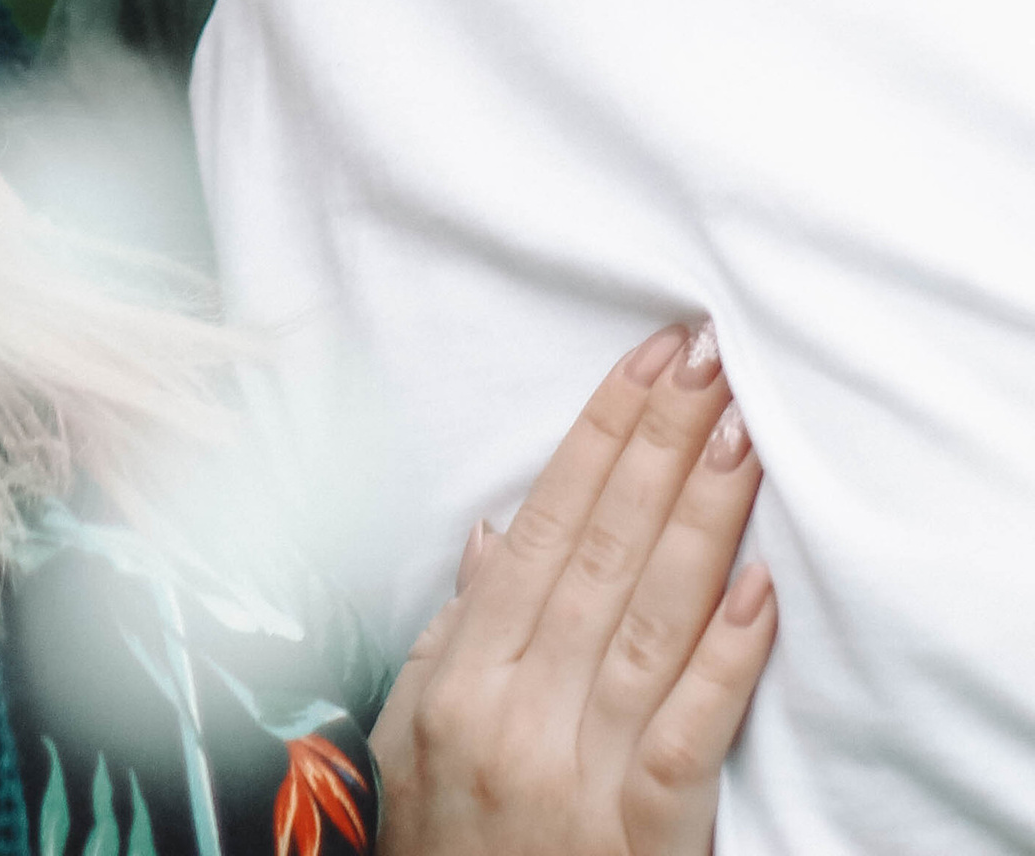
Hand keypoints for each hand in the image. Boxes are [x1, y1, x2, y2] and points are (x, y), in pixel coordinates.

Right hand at [371, 322, 776, 855]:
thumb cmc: (436, 849)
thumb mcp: (409, 736)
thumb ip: (454, 631)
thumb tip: (497, 533)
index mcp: (461, 677)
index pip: (544, 527)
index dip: (598, 437)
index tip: (645, 363)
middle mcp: (518, 712)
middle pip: (605, 555)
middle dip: (660, 446)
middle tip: (710, 363)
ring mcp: (581, 775)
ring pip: (652, 622)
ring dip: (704, 519)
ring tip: (744, 437)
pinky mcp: (642, 838)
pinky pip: (688, 734)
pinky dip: (727, 660)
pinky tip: (760, 590)